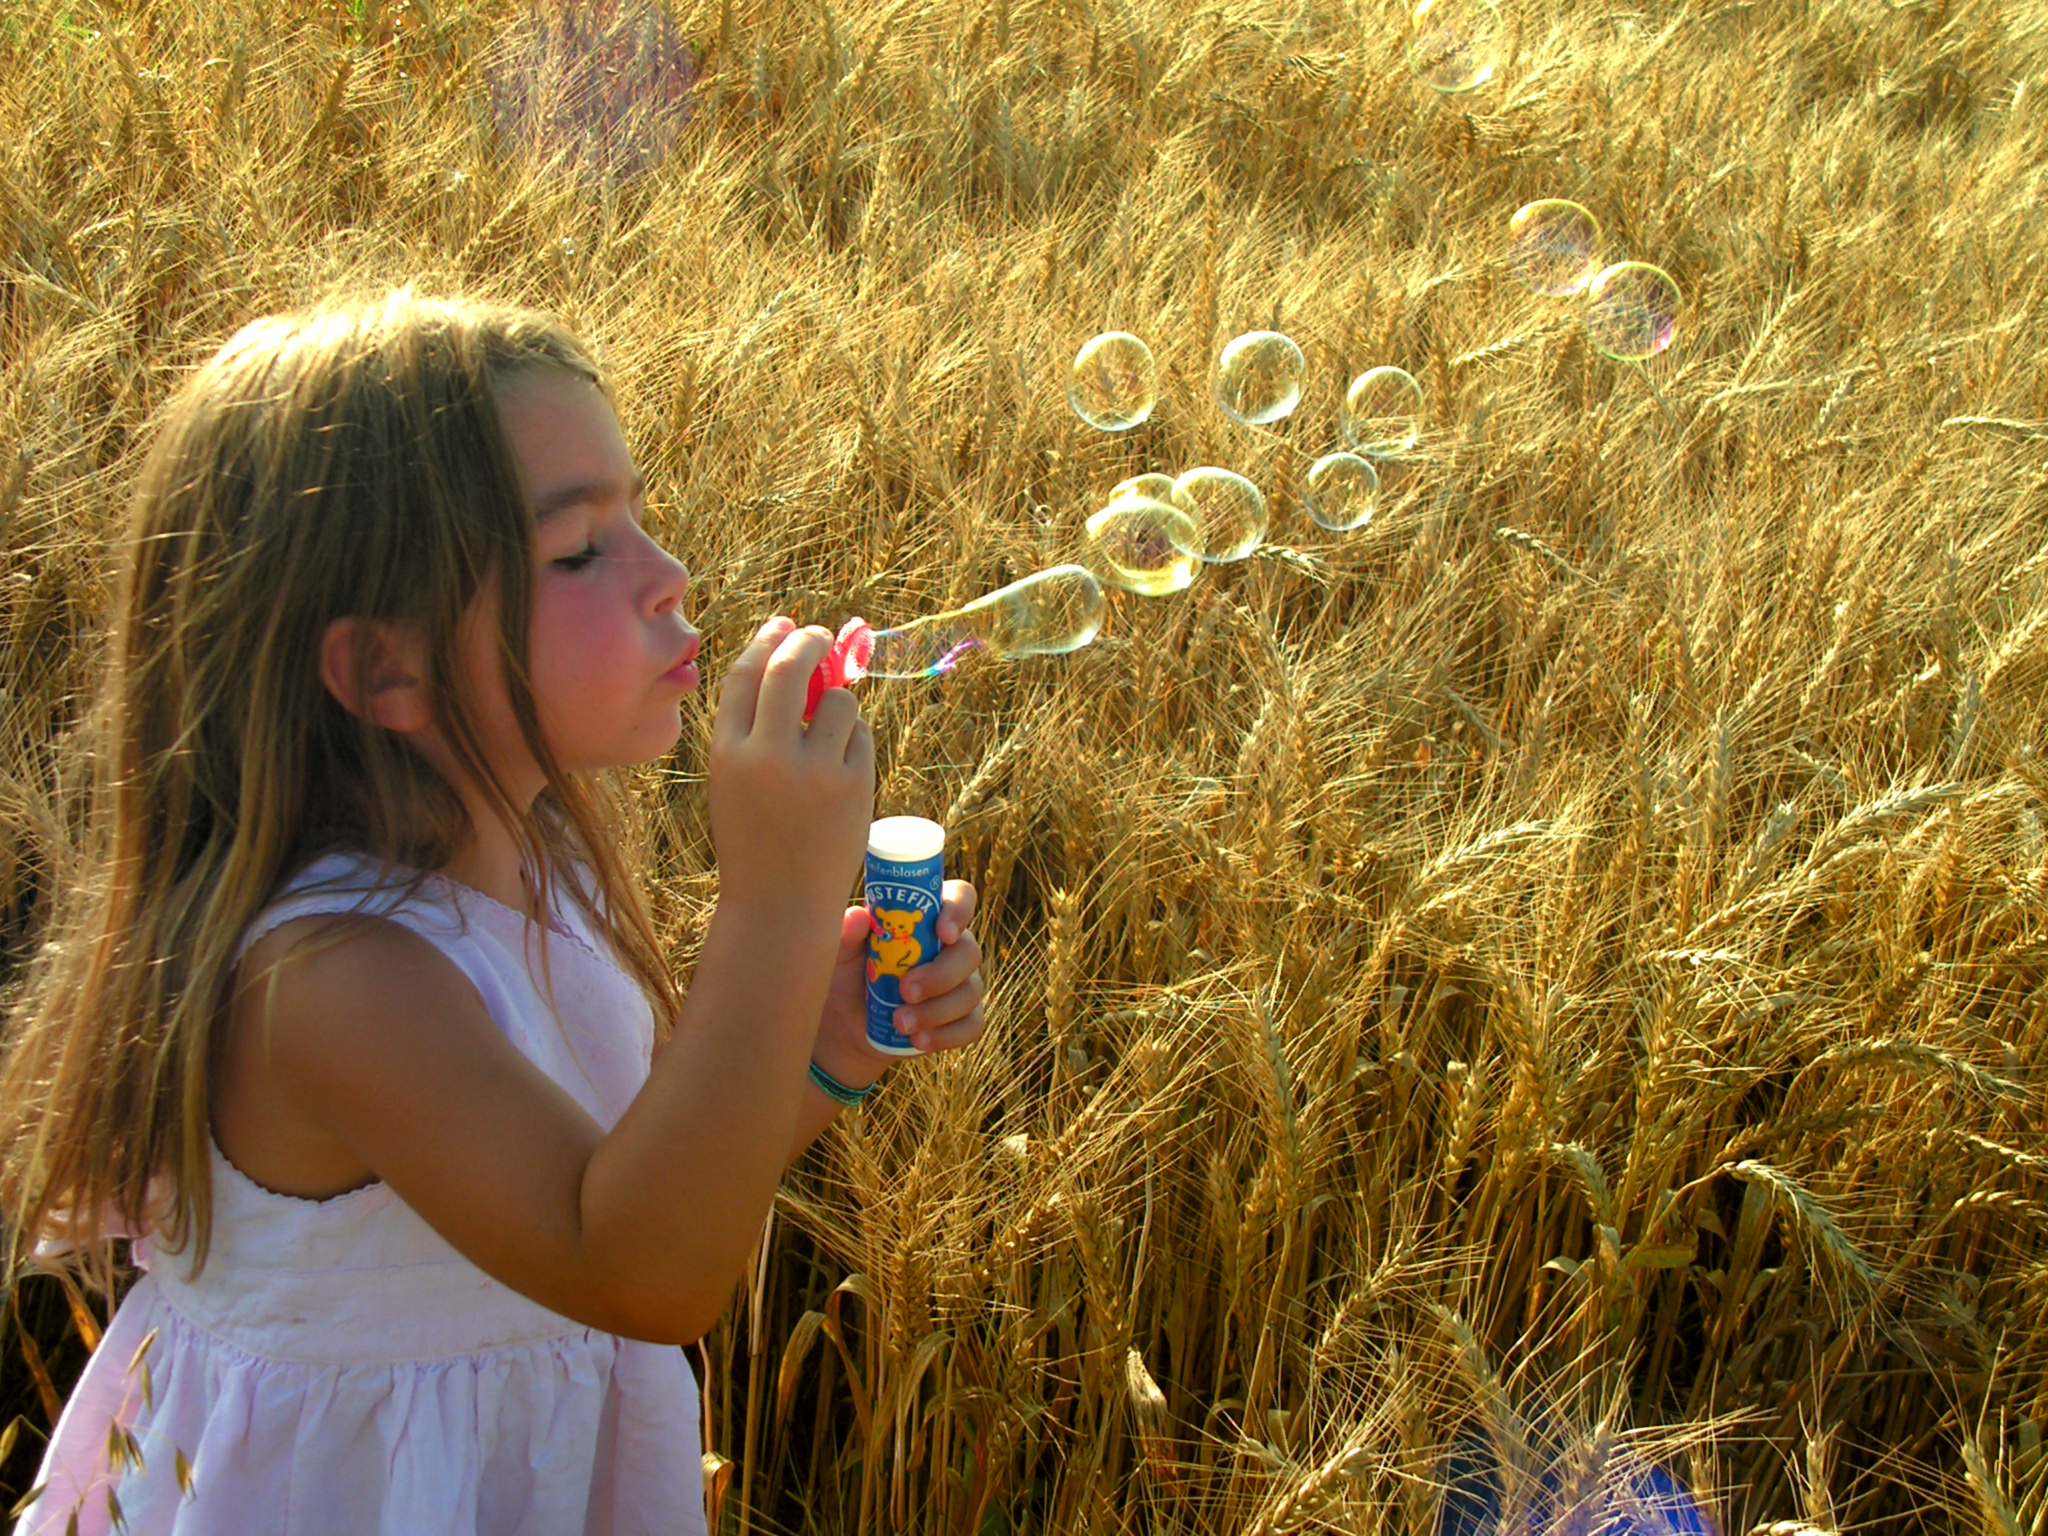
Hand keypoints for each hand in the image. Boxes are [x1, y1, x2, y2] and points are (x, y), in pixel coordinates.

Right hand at [707, 617, 874, 922]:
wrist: (780, 904)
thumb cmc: (756, 839)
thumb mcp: (735, 781)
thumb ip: (754, 727)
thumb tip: (792, 657)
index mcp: (727, 752)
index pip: (746, 674)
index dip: (767, 640)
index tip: (784, 625)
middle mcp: (767, 755)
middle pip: (791, 668)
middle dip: (809, 641)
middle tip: (819, 634)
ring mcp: (814, 770)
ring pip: (838, 700)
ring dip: (839, 699)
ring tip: (830, 727)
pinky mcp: (854, 784)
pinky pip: (861, 735)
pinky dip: (855, 736)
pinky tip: (844, 761)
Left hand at [812, 881, 985, 1080]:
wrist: (845, 1025)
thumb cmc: (847, 975)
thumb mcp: (840, 954)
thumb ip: (847, 933)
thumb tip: (858, 916)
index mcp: (927, 920)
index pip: (960, 898)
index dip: (959, 910)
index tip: (943, 932)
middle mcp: (951, 948)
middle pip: (969, 952)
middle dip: (940, 975)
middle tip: (905, 991)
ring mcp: (961, 984)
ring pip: (970, 992)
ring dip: (936, 1011)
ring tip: (900, 1023)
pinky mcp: (961, 1019)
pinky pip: (972, 1026)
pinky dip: (946, 1035)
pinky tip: (919, 1040)